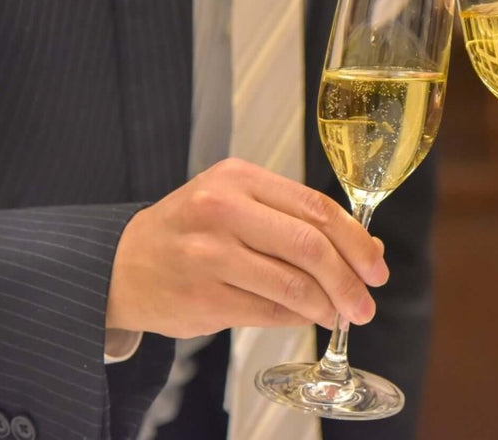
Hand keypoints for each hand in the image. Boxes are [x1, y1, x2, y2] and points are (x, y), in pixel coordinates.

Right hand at [105, 158, 388, 337]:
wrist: (121, 264)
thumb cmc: (191, 230)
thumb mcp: (239, 203)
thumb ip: (298, 220)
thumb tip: (368, 249)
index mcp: (238, 178)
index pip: (316, 207)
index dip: (356, 241)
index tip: (376, 266)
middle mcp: (221, 211)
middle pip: (310, 246)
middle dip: (349, 279)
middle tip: (366, 303)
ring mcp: (209, 256)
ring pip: (293, 284)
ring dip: (327, 305)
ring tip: (340, 314)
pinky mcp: (203, 298)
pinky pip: (269, 312)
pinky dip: (298, 318)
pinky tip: (307, 318)